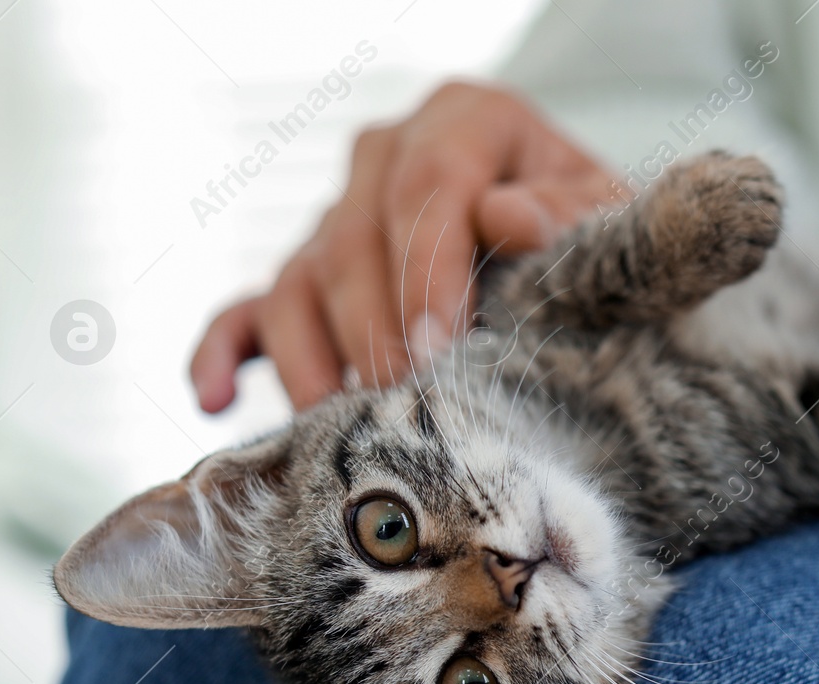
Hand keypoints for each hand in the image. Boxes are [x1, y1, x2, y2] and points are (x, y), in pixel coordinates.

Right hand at [190, 80, 615, 411]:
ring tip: (338, 427)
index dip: (429, 269)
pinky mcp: (308, 277)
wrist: (574, 267)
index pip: (429, 183)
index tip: (440, 345)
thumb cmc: (590, 244)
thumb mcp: (605, 222)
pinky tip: (214, 399)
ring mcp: (338, 216)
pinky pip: (246, 311)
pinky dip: (222, 354)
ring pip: (298, 283)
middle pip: (354, 240)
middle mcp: (388, 156)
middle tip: (401, 404)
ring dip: (312, 360)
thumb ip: (567, 215)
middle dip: (376, 331)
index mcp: (466, 122)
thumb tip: (503, 215)